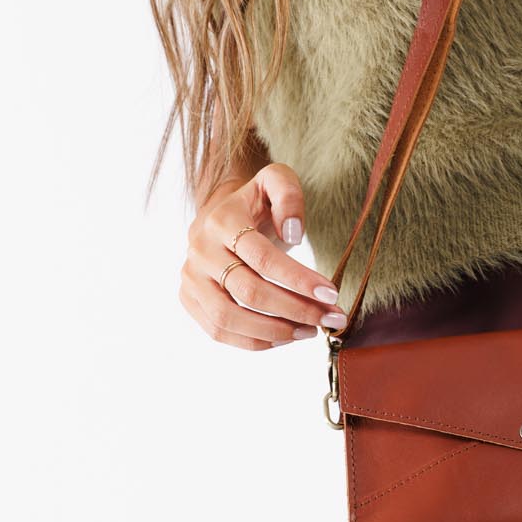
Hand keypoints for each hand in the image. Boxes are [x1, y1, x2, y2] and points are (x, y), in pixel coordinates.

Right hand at [179, 162, 346, 349]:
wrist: (221, 212)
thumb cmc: (256, 201)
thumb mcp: (276, 180)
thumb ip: (289, 197)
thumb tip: (294, 233)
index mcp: (221, 221)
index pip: (263, 258)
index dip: (298, 279)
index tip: (331, 294)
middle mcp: (200, 251)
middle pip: (249, 292)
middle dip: (295, 309)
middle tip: (329, 317)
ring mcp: (191, 278)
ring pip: (229, 318)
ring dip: (275, 331)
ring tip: (310, 331)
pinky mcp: (189, 299)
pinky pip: (217, 330)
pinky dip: (252, 341)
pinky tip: (284, 337)